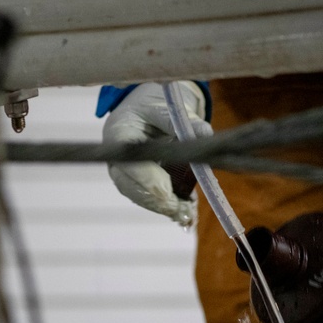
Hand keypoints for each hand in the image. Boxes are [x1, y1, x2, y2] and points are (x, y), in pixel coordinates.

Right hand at [102, 81, 209, 225]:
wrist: (142, 112)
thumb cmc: (151, 107)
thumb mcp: (168, 108)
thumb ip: (186, 122)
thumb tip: (206, 134)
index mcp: (118, 135)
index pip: (131, 164)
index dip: (151, 180)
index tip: (170, 191)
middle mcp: (116, 158)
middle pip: (132, 187)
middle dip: (159, 200)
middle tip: (184, 211)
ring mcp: (123, 173)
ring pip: (140, 197)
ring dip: (164, 207)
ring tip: (188, 215)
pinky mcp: (134, 183)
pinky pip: (148, 199)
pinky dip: (167, 206)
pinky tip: (186, 213)